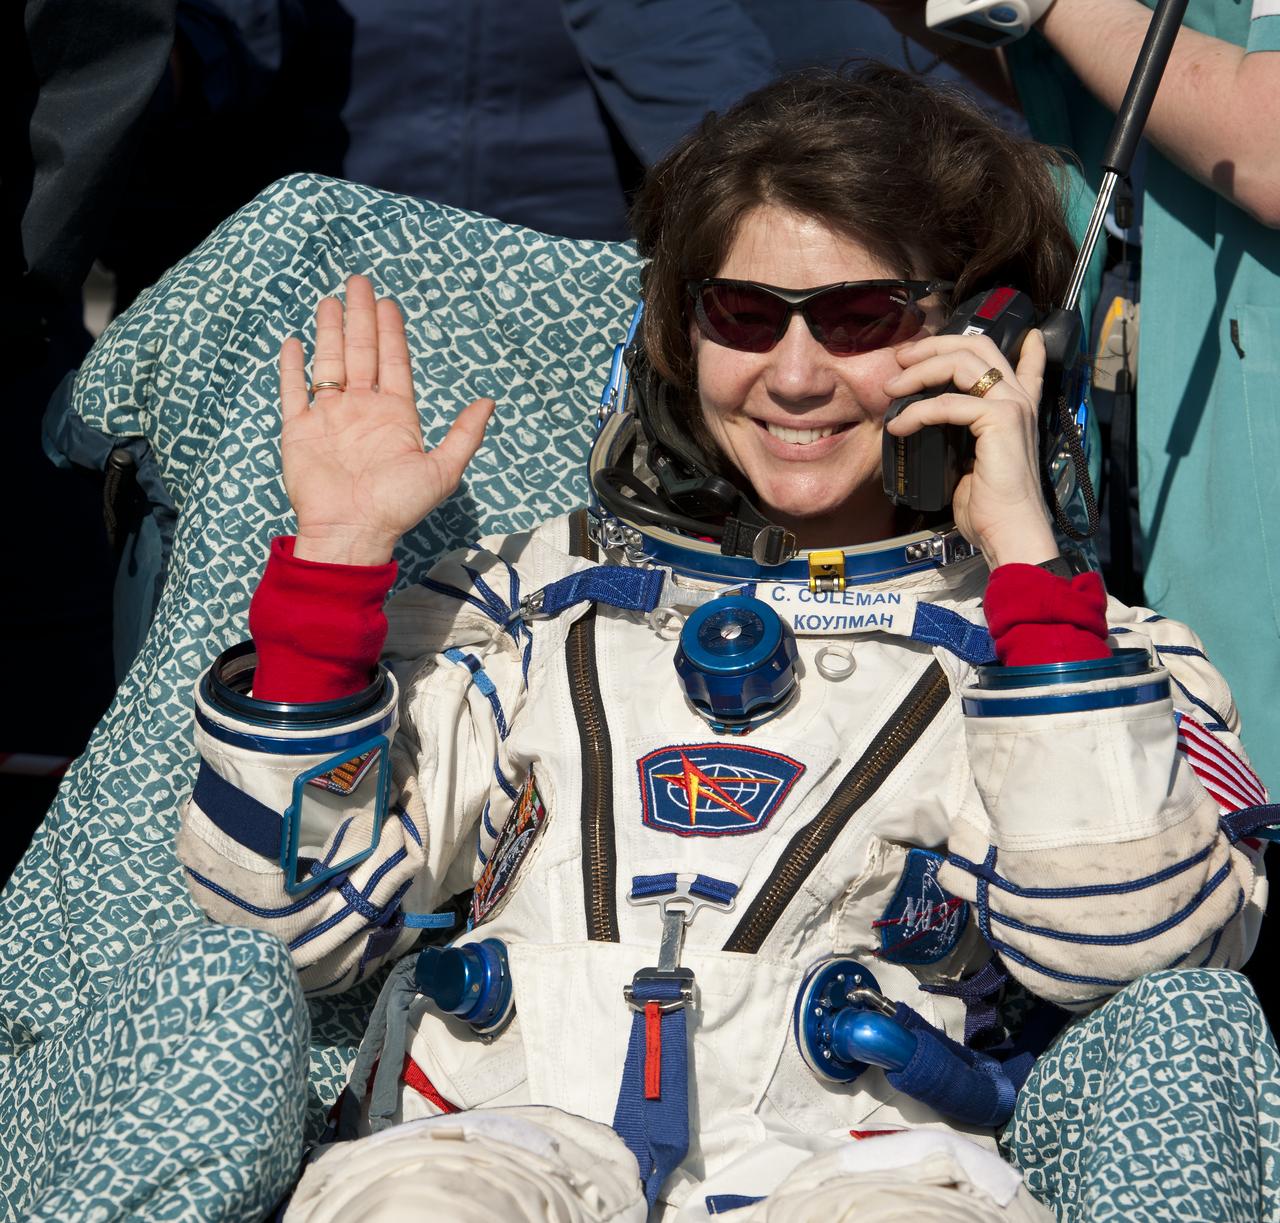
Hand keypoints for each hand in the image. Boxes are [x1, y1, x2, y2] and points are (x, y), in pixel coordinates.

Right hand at [278, 274, 494, 564]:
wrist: (351, 531)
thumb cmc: (397, 506)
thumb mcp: (442, 470)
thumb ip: (465, 434)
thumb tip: (489, 401)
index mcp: (395, 415)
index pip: (394, 362)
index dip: (391, 332)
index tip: (388, 302)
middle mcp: (362, 410)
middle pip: (361, 352)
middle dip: (361, 317)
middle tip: (359, 281)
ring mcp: (330, 418)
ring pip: (329, 363)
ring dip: (330, 332)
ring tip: (331, 300)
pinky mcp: (300, 429)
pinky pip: (294, 391)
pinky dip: (292, 368)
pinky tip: (295, 342)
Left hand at [882, 330, 1058, 567]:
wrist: (1008, 530)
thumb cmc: (988, 507)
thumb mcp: (970, 463)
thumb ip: (958, 435)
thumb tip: (925, 425)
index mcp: (1017, 408)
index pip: (1020, 361)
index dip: (1006, 341)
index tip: (983, 334)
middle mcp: (1019, 399)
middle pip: (976, 346)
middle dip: (933, 346)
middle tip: (901, 359)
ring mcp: (1013, 406)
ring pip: (961, 363)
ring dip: (919, 371)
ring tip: (891, 389)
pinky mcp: (1002, 420)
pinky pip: (949, 403)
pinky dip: (918, 411)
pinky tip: (898, 426)